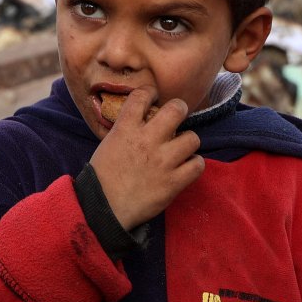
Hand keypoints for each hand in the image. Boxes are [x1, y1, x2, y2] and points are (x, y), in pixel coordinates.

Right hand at [89, 87, 203, 230]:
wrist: (103, 208)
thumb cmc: (102, 176)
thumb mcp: (108, 143)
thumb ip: (126, 129)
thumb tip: (142, 120)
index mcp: (126, 128)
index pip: (142, 95)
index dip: (150, 93)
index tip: (153, 97)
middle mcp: (147, 140)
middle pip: (177, 109)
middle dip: (179, 110)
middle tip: (176, 118)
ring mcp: (163, 161)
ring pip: (193, 138)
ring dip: (187, 142)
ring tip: (180, 149)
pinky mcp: (173, 181)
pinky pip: (198, 165)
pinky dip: (194, 165)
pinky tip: (185, 167)